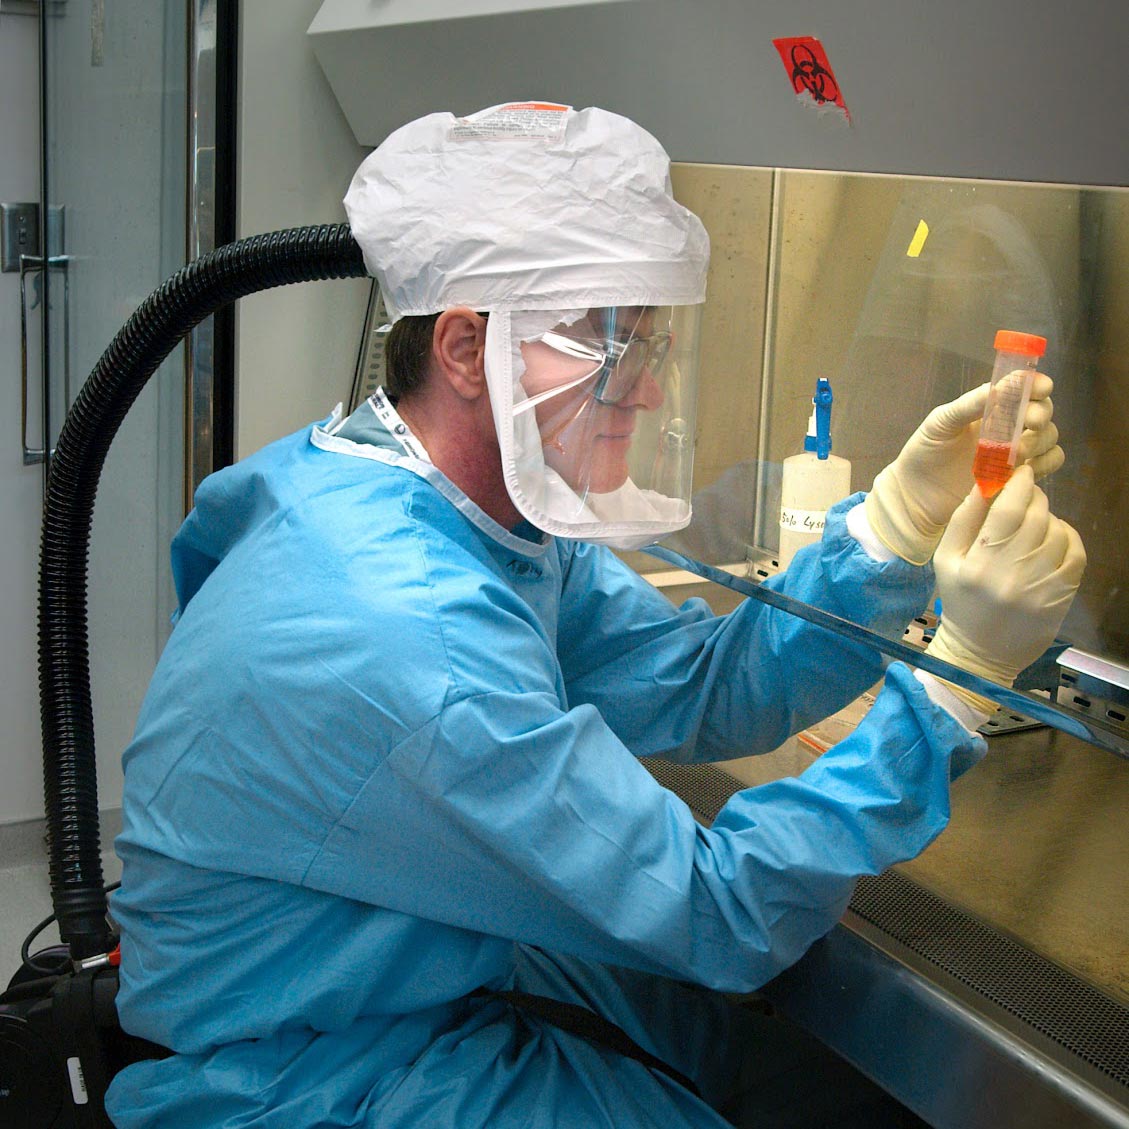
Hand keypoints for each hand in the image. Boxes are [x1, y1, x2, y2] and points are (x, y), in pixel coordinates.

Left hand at [865, 374, 1062, 563]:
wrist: (914, 494)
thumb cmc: (924, 452)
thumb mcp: (941, 423)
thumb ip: (969, 405)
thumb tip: (998, 386)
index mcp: (989, 407)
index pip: (1023, 388)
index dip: (1036, 384)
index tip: (1041, 387)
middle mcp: (1007, 426)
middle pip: (1042, 411)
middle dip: (1040, 413)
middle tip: (1030, 422)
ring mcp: (1015, 452)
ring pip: (1049, 437)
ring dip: (1041, 440)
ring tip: (1016, 452)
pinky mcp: (1018, 477)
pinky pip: (1048, 464)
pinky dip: (1046, 463)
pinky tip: (1025, 468)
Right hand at [927, 465, 1084, 710]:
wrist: (980, 653)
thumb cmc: (960, 601)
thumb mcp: (946, 561)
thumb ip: (963, 520)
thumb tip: (984, 483)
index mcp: (976, 563)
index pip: (1006, 511)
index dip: (1018, 485)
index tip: (1021, 473)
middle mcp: (1009, 575)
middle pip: (1036, 517)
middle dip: (1035, 498)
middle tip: (1028, 495)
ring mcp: (1039, 588)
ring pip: (1058, 532)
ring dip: (1051, 518)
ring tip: (1038, 522)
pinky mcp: (1060, 598)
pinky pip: (1076, 554)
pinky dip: (1069, 538)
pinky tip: (1055, 539)